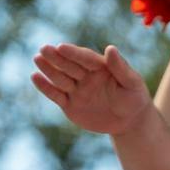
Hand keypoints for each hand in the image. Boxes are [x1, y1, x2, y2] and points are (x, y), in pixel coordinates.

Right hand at [32, 44, 154, 135]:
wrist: (129, 122)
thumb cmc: (134, 98)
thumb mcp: (132, 83)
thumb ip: (121, 67)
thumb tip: (110, 48)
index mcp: (100, 67)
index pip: (85, 58)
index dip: (73, 53)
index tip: (61, 47)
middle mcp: (85, 76)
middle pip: (69, 65)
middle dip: (56, 58)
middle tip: (44, 49)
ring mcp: (76, 89)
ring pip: (60, 78)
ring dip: (48, 69)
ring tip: (38, 59)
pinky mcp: (69, 104)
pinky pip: (56, 95)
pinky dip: (46, 87)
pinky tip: (35, 77)